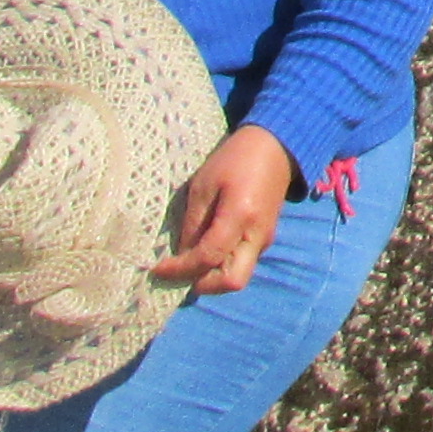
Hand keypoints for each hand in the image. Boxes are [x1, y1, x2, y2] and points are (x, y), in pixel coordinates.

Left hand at [152, 130, 297, 295]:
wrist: (275, 147)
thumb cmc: (235, 159)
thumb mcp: (204, 185)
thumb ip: (193, 223)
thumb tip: (181, 254)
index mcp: (240, 216)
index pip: (208, 257)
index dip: (180, 269)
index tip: (157, 269)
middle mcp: (257, 235)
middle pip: (232, 282)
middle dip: (204, 285)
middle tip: (180, 275)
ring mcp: (265, 239)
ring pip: (238, 276)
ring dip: (212, 277)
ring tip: (188, 265)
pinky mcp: (265, 238)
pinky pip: (242, 263)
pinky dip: (222, 266)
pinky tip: (205, 252)